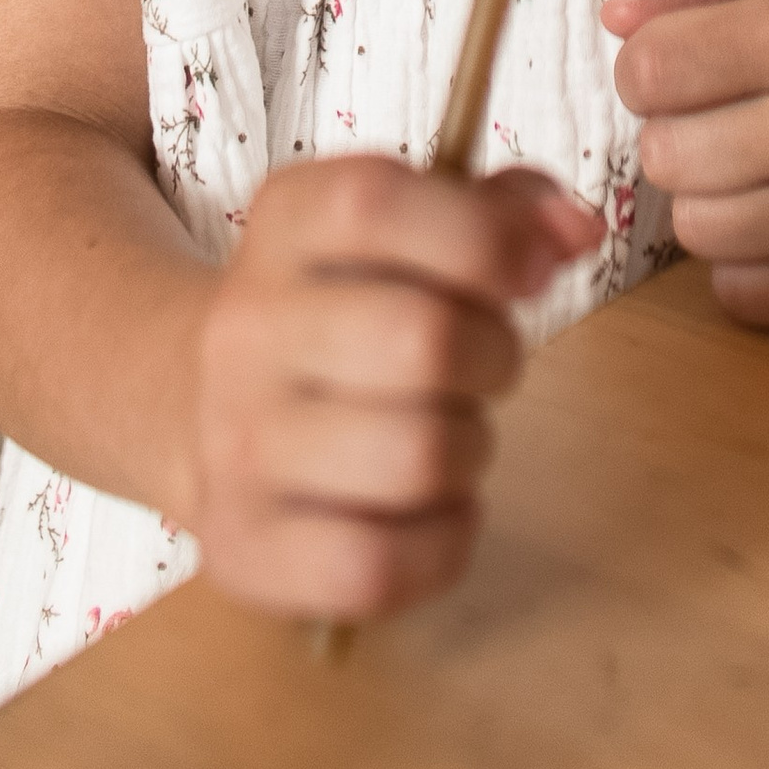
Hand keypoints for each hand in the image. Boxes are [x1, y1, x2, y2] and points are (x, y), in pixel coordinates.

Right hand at [187, 155, 601, 619]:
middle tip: (487, 364)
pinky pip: (380, 564)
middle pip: (422, 339)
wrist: (190, 400)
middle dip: (496, 354)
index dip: (481, 235)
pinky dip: (441, 542)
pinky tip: (431, 508)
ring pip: (417, 456)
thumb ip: (501, 210)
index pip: (375, 204)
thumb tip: (578, 230)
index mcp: (284, 223)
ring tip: (450, 433)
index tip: (533, 271)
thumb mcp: (402, 226)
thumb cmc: (341, 306)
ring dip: (471, 448)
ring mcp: (236, 443)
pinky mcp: (243, 548)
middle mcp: (246, 328)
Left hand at [599, 0, 768, 332]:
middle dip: (680, 138)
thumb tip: (616, 14)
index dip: (649, 70)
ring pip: (693, 230)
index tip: (683, 70)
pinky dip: (749, 264)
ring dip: (712, 202)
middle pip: (662, 155)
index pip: (649, 68)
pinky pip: (737, 295)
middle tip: (730, 124)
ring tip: (763, 173)